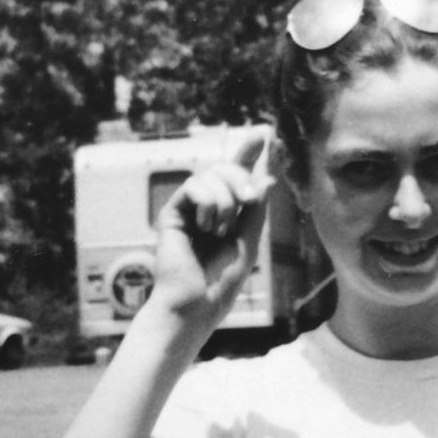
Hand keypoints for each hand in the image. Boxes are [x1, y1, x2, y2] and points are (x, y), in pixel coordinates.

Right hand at [149, 131, 272, 333]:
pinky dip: (208, 203)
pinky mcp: (172, 213)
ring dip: (225, 200)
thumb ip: (255, 210)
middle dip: (240, 176)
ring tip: (220, 230)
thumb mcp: (248, 241)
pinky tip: (206, 226)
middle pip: (225, 169)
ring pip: (210, 175)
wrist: (195, 303)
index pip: (237, 178)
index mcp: (226, 216)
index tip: (262, 134)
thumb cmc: (220, 282)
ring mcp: (188, 210)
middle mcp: (206, 209)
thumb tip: (265, 178)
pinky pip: (194, 186)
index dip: (248, 154)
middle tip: (249, 199)